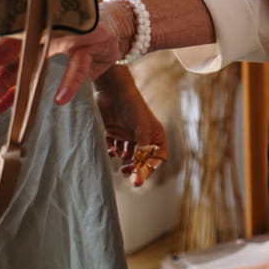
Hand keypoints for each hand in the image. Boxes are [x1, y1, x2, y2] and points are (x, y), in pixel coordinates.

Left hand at [0, 0, 135, 127]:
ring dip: (19, 90)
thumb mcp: (45, 60)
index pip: (0, 54)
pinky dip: (69, 81)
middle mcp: (40, 34)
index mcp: (27, 39)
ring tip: (9, 118)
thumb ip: (20, 81)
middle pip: (10, 63)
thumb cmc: (74, 41)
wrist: (114, 23)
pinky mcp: (89, 40)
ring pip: (37, 62)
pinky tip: (60, 100)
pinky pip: (78, 64)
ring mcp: (65, 36)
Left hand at [95, 67, 168, 185]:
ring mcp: (127, 135)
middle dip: (135, 168)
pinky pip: (113, 149)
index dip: (150, 168)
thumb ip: (143, 147)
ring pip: (127, 156)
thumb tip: (141, 167)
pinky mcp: (113, 133)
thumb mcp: (142, 127)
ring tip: (120, 162)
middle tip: (127, 174)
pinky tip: (111, 150)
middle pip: (141, 159)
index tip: (140, 177)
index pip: (157, 157)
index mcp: (154, 135)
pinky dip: (112, 152)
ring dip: (123, 161)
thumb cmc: (132, 106)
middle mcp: (142, 136)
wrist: (112, 90)